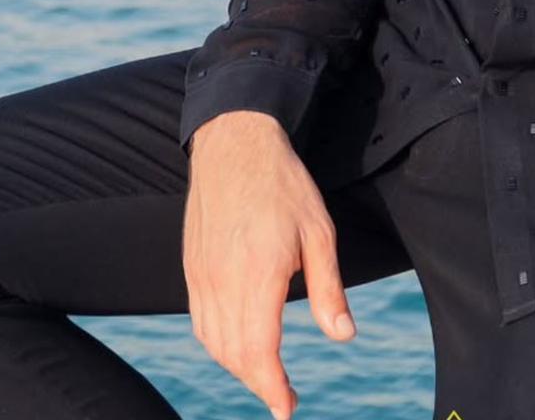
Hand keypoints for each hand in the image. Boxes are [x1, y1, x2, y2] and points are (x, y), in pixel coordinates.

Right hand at [183, 110, 355, 418]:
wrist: (235, 142)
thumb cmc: (283, 183)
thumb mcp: (319, 230)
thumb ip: (328, 288)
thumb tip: (343, 335)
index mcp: (257, 275)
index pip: (259, 352)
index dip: (272, 388)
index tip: (287, 408)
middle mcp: (221, 281)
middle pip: (234, 355)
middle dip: (258, 382)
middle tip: (282, 395)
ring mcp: (200, 274)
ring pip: (212, 342)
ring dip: (237, 365)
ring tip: (264, 372)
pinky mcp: (191, 266)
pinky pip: (199, 320)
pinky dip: (217, 342)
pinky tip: (236, 340)